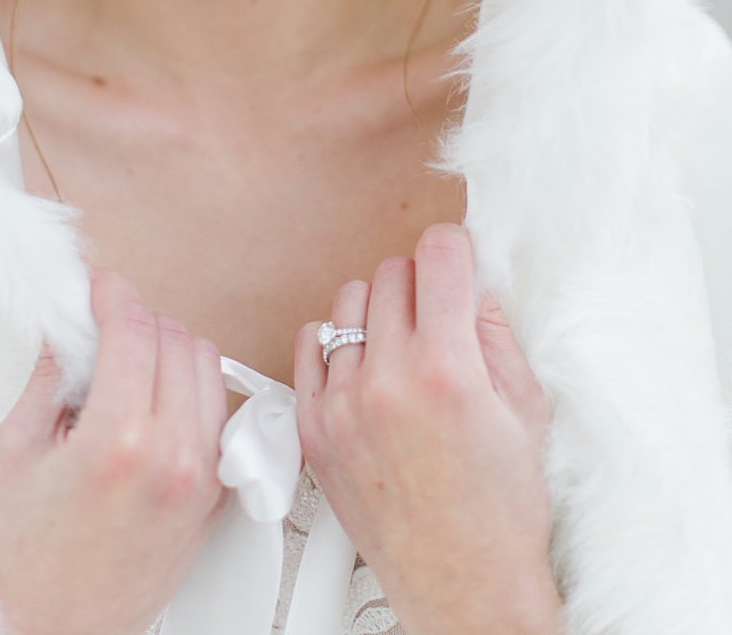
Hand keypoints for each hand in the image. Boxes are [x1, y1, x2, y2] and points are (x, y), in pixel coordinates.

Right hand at [0, 269, 227, 634]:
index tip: (97, 287)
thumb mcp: (16, 452)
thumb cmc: (28, 558)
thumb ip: (48, 375)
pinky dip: (194, 390)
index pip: (134, 329)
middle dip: (138, 320)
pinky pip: (220, 412)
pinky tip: (158, 399)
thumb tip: (68, 323)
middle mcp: (173, 455)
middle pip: (177, 338)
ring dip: (170, 349)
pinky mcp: (216, 495)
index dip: (112, 294)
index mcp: (119, 441)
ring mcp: (202, 477)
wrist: (60, 630)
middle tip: (103, 328)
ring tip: (129, 365)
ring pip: (208, 366)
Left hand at [295, 224, 564, 634]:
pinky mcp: (313, 428)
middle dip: (422, 285)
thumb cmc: (501, 510)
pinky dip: (338, 344)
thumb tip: (473, 282)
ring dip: (380, 312)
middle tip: (441, 319)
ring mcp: (342, 405)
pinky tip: (366, 368)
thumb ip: (497, 333)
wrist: (463, 585)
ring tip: (404, 349)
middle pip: (392, 272)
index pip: (438, 255)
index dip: (456, 252)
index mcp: (447, 372)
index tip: (459, 262)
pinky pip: (310, 343)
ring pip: (348, 300)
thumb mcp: (526, 411)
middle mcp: (388, 383)